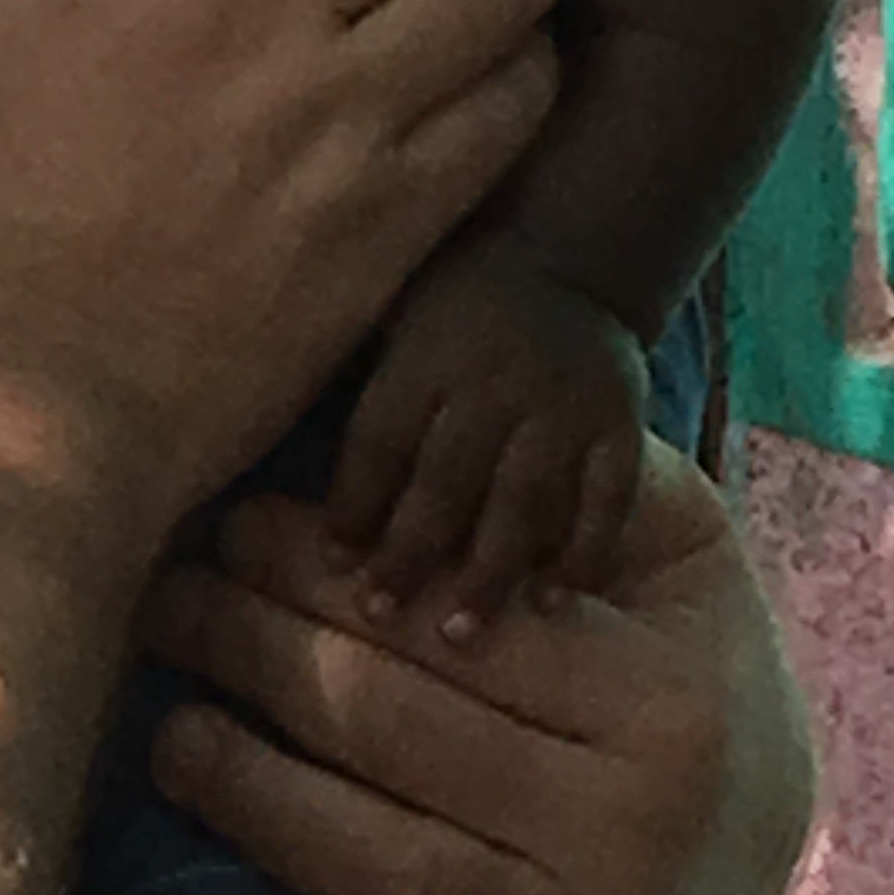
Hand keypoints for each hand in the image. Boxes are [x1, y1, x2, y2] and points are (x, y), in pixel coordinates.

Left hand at [137, 438, 817, 894]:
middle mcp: (639, 837)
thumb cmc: (676, 653)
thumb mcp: (666, 543)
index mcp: (660, 701)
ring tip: (170, 736)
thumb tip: (434, 430)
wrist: (770, 827)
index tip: (229, 527)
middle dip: (261, 658)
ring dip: (263, 801)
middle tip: (167, 606)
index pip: (448, 629)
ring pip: (399, 876)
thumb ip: (573, 475)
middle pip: (403, 737)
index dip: (320, 571)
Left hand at [325, 236, 651, 628]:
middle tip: (382, 616)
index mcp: (425, 357)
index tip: (333, 564)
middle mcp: (491, 383)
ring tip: (461, 634)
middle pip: (446, 476)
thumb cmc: (455, 306)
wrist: (567, 260)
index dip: (355, 501)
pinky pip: (607, 498)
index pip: (382, 436)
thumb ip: (358, 383)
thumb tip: (273, 441)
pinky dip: (584, 552)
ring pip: (522, 497)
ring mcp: (560, 408)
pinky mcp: (620, 426)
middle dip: (412, 549)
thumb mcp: (394, 318)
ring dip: (489, 569)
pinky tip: (556, 602)